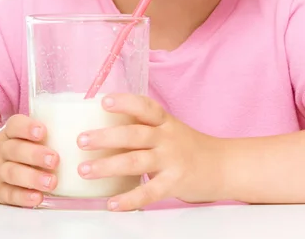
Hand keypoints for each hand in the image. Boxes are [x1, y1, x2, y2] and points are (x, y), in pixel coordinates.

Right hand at [0, 114, 58, 206]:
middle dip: (36, 155)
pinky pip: (9, 195)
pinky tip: (37, 198)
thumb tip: (79, 133)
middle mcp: (1, 150)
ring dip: (33, 178)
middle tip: (55, 159)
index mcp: (9, 133)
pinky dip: (23, 198)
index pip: (15, 125)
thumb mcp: (17, 135)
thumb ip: (41, 133)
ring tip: (52, 182)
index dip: (27, 128)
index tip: (42, 131)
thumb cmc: (10, 146)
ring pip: (12, 173)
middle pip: (15, 150)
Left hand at [76, 94, 221, 210]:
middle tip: (81, 141)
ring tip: (85, 170)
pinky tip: (110, 204)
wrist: (223, 166)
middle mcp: (167, 137)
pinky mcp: (174, 183)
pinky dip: (128, 200)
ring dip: (107, 166)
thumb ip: (144, 127)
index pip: (144, 106)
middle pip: (134, 134)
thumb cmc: (188, 146)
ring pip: (135, 161)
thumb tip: (104, 127)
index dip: (124, 102)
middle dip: (105, 137)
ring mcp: (171, 160)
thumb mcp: (169, 129)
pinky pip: (149, 193)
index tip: (103, 101)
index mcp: (164, 121)